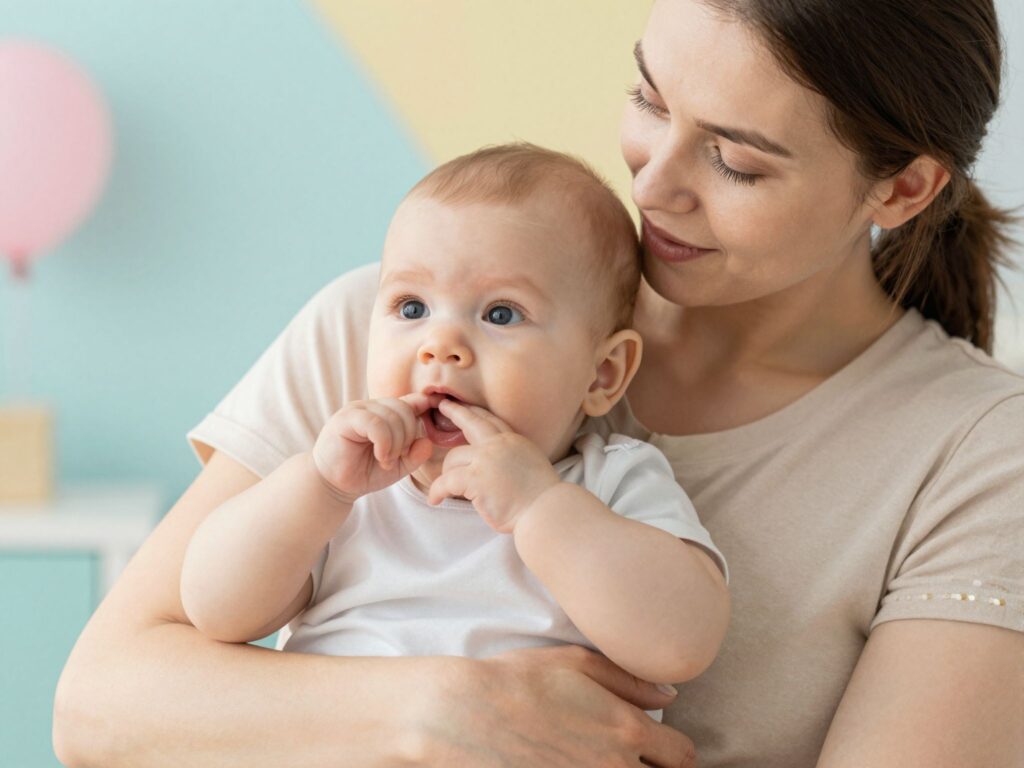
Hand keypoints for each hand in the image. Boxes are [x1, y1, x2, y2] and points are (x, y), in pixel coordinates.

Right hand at [312, 393, 439, 503]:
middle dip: (408, 437)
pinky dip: (385, 443)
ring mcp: (358, 410)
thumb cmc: (364, 472)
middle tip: (396, 458)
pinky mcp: (346, 418)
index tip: (432, 416)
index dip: (424, 407)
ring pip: (392, 416)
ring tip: (385, 460)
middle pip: (405, 409)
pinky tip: (381, 456)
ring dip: (396, 444)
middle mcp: (372, 406)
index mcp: (385, 413)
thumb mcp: (397, 466)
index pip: (411, 401)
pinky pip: (376, 423)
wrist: (334, 485)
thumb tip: (427, 442)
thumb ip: (415, 454)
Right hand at [406, 644, 695, 766]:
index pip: (682, 755)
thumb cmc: (515, 682)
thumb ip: (627, 680)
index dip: (672, 749)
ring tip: (597, 762)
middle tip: (624, 755)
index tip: (655, 745)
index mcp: (626, 730)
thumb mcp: (574, 663)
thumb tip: (667, 695)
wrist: (461, 715)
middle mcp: (614, 767)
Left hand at [426, 399, 560, 532]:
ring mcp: (486, 460)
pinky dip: (437, 491)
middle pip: (471, 422)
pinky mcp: (475, 479)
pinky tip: (434, 499)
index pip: (491, 421)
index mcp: (514, 441)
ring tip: (444, 489)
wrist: (545, 509)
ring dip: (446, 474)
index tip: (465, 406)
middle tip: (442, 406)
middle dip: (455, 412)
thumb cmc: (540, 497)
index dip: (475, 412)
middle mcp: (499, 444)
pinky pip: (446, 481)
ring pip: (453, 458)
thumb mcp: (530, 463)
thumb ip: (512, 456)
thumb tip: (498, 462)